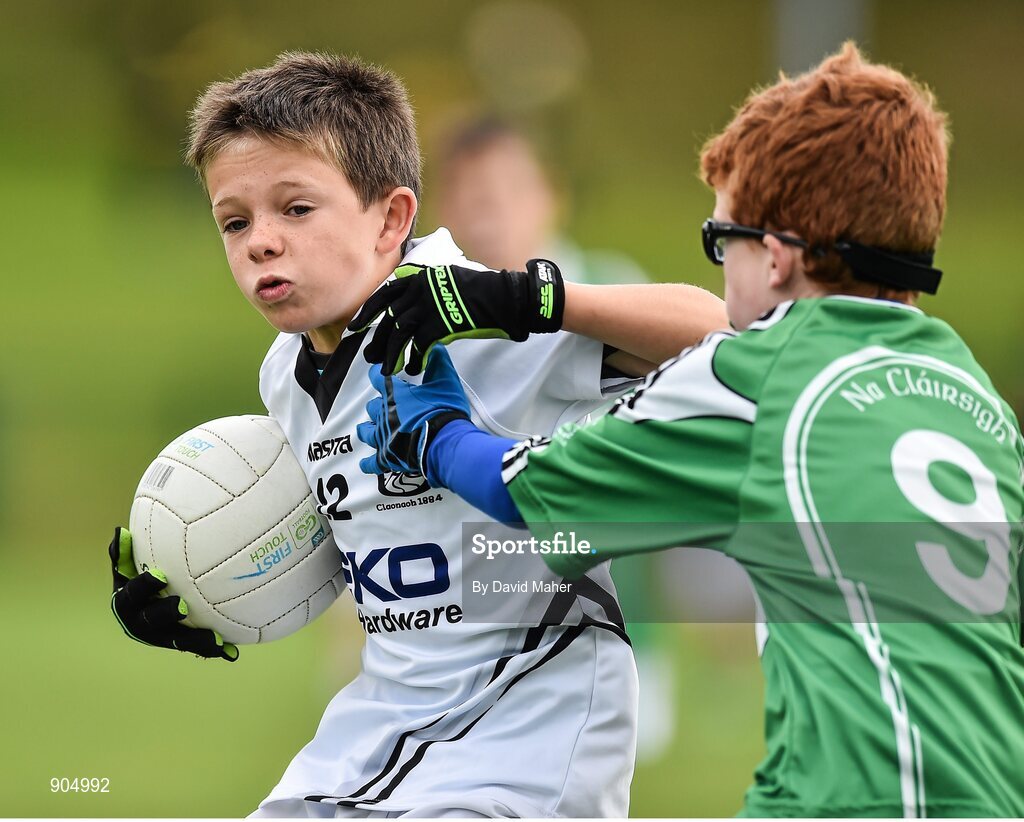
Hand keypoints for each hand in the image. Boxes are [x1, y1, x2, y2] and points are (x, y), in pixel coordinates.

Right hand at [109, 527, 237, 660]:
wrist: (149, 600)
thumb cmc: (139, 574)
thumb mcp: (128, 565)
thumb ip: (123, 552)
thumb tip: (119, 532)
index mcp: (126, 603)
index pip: (132, 594)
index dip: (144, 586)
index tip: (160, 576)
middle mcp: (140, 623)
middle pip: (151, 623)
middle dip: (165, 615)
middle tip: (183, 607)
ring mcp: (160, 636)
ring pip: (177, 641)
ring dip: (196, 642)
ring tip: (216, 641)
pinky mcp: (179, 643)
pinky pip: (197, 648)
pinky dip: (215, 650)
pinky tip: (233, 652)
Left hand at [348, 258, 564, 375]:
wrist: (505, 297)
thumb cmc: (480, 292)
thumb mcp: (447, 282)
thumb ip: (425, 291)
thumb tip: (407, 307)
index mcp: (420, 279)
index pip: (385, 295)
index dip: (368, 313)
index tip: (356, 328)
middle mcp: (421, 290)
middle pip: (390, 318)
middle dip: (377, 339)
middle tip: (369, 357)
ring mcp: (431, 306)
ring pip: (401, 333)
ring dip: (391, 354)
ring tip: (386, 371)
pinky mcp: (443, 323)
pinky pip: (421, 345)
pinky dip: (414, 360)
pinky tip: (412, 370)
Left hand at [357, 346, 470, 476]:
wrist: (444, 442)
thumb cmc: (444, 410)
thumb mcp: (445, 381)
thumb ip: (439, 362)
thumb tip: (436, 345)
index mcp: (395, 394)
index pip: (379, 378)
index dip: (378, 374)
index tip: (378, 373)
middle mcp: (385, 414)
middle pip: (373, 407)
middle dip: (377, 405)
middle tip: (382, 405)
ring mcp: (384, 437)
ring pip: (368, 431)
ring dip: (367, 429)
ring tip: (365, 429)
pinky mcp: (388, 457)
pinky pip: (373, 462)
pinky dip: (369, 463)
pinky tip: (365, 464)